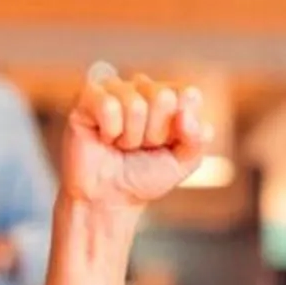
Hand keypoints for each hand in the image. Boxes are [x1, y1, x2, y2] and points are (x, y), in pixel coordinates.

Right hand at [65, 66, 212, 210]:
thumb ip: (198, 138)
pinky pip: (108, 105)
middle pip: (163, 96)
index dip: (181, 127)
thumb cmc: (145, 176)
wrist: (109, 198)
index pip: (189, 94)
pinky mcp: (88, 96)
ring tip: (122, 145)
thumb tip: (184, 113)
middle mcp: (143, 87)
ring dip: (131, 136)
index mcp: (170, 96)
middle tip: (141, 146)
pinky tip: (104, 138)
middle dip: (155, 133)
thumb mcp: (185, 162)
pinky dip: (110, 131)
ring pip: (135, 104)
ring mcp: (114, 88)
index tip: (167, 144)